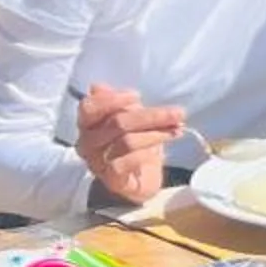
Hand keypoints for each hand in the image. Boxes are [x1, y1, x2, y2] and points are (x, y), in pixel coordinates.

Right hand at [74, 82, 184, 204]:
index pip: (89, 107)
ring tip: (176, 129)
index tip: (138, 96)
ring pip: (127, 141)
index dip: (113, 99)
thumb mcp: (130, 117)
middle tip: (178, 113)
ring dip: (156, 133)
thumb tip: (97, 87)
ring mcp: (97, 163)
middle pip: (118, 122)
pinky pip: (128, 163)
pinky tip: (160, 151)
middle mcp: (87, 143)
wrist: (140, 178)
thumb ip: (119, 103)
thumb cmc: (134, 142)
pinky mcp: (111, 180)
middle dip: (152, 115)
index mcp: (87, 124)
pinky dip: (147, 154)